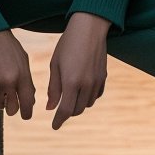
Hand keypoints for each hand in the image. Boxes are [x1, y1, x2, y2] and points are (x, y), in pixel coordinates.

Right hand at [0, 30, 35, 119]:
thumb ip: (27, 81)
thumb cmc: (7, 47)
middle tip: (5, 101)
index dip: (26, 113)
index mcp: (22, 75)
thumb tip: (29, 102)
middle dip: (8, 108)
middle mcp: (7, 80)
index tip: (24, 115)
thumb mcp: (23, 61)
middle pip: (9, 109)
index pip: (27, 103)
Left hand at [47, 12, 109, 130]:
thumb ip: (54, 88)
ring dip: (78, 106)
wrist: (90, 28)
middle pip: (77, 110)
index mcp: (71, 82)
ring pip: (87, 104)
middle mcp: (86, 84)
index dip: (59, 120)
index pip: (66, 110)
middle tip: (59, 111)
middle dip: (68, 113)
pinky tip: (82, 91)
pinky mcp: (104, 76)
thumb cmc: (68, 44)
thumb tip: (51, 107)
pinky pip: (96, 95)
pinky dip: (88, 98)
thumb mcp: (55, 64)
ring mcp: (97, 81)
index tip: (54, 126)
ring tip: (70, 99)